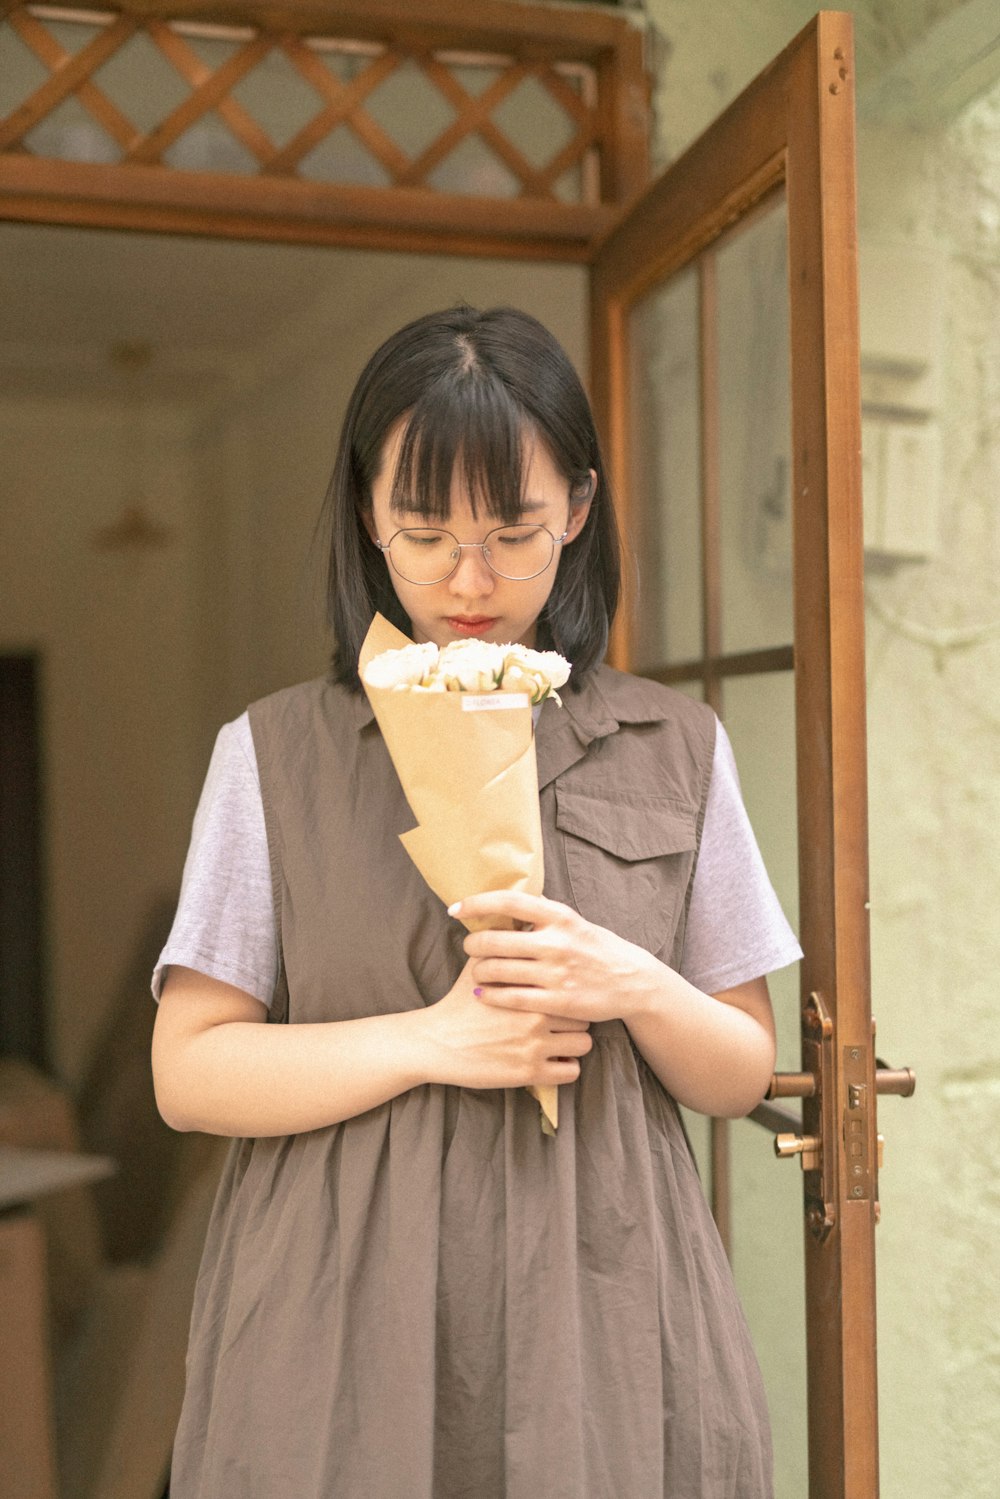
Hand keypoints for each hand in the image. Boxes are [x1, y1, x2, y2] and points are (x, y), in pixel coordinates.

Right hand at [420, 958, 591, 1091]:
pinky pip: (571, 1072)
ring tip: (559, 1042)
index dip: (567, 992)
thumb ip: (501, 944)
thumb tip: (517, 917)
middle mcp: (535, 1016)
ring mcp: (534, 1046)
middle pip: (582, 1016)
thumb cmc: (458, 1004)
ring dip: (572, 1044)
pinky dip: (565, 1067)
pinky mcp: (530, 1073)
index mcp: (527, 988)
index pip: (570, 986)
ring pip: (583, 1044)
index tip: (561, 996)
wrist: (436, 1042)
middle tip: (562, 1022)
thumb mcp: (478, 966)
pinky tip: (553, 1060)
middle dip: (573, 1019)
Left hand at [452, 891, 662, 1025]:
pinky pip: (512, 998)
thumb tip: (509, 899)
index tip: (456, 908)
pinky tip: (482, 993)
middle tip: (468, 947)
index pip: (509, 902)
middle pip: (496, 940)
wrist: (632, 982)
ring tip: (476, 971)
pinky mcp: (557, 1001)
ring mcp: (557, 973)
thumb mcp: (574, 922)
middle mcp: (556, 942)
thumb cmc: (597, 948)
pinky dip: (491, 995)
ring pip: (499, 970)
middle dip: (473, 944)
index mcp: (559, 917)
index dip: (477, 903)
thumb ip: (543, 913)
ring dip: (479, 970)